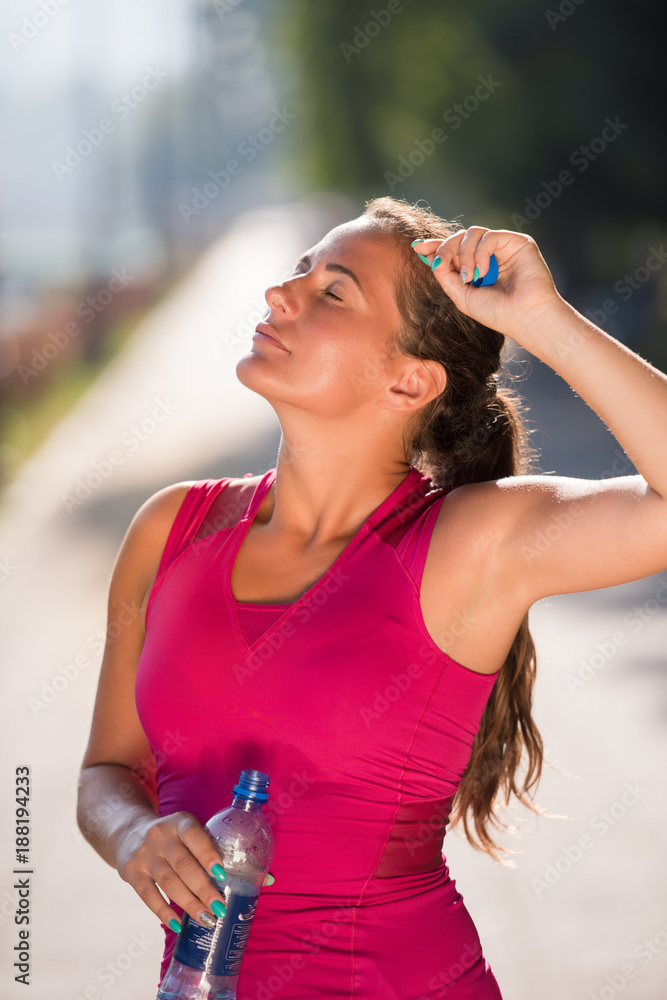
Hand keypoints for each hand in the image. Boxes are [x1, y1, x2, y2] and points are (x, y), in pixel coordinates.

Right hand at [115, 811, 274, 931]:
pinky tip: (178, 924)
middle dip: (203, 889)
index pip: (195, 835)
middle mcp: (160, 836)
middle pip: (184, 866)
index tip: (222, 874)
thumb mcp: (191, 832)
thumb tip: (267, 879)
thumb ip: (220, 850)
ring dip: (189, 904)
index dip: (208, 854)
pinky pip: (148, 896)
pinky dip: (164, 912)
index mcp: (180, 822)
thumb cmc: (174, 836)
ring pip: (169, 883)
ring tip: (207, 919)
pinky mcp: (131, 873)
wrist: (128, 831)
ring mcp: (144, 855)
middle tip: (220, 908)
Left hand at [412, 226, 564, 339]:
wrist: (524, 317)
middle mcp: (490, 255)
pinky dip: (481, 253)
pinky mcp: (517, 241)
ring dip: (464, 254)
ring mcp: (504, 247)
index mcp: (477, 267)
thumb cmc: (497, 312)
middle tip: (440, 263)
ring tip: (470, 277)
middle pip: (460, 237)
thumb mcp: (461, 295)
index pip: (454, 250)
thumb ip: (445, 275)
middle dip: (445, 248)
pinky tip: (484, 272)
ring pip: (472, 233)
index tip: (417, 247)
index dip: (436, 246)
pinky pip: (489, 236)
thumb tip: (428, 256)